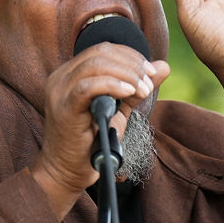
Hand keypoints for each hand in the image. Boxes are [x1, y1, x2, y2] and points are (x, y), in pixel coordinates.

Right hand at [32, 44, 169, 217]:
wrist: (68, 172)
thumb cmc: (92, 142)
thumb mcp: (119, 109)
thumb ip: (137, 87)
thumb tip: (164, 66)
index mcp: (71, 73)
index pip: (103, 50)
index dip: (130, 56)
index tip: (150, 73)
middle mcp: (61, 77)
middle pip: (101, 53)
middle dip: (131, 65)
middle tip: (149, 82)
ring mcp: (59, 91)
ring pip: (95, 65)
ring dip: (126, 75)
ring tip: (142, 90)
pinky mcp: (63, 108)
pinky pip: (87, 87)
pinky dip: (112, 85)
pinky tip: (129, 93)